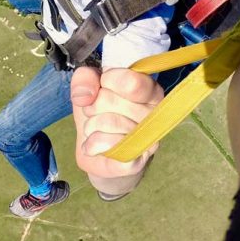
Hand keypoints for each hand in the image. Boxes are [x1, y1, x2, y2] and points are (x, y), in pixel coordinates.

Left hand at [71, 67, 162, 183]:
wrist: (97, 149)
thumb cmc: (98, 111)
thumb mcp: (88, 85)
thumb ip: (84, 78)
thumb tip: (85, 96)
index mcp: (150, 89)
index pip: (131, 81)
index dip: (107, 80)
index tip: (104, 84)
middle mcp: (155, 114)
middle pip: (111, 99)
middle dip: (93, 104)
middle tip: (97, 111)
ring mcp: (148, 140)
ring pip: (108, 121)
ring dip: (91, 124)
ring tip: (94, 127)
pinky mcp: (136, 162)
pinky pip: (108, 145)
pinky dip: (91, 144)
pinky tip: (92, 144)